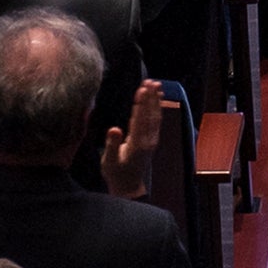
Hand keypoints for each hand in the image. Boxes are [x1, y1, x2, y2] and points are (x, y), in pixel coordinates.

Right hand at [101, 72, 168, 196]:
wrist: (128, 187)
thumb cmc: (116, 173)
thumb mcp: (109, 161)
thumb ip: (112, 145)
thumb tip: (114, 128)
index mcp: (136, 144)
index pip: (139, 120)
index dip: (141, 104)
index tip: (142, 89)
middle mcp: (147, 141)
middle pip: (150, 115)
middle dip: (150, 97)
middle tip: (150, 81)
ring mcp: (151, 140)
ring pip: (155, 117)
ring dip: (156, 100)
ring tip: (156, 84)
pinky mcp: (152, 140)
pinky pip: (156, 121)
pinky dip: (157, 107)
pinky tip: (158, 98)